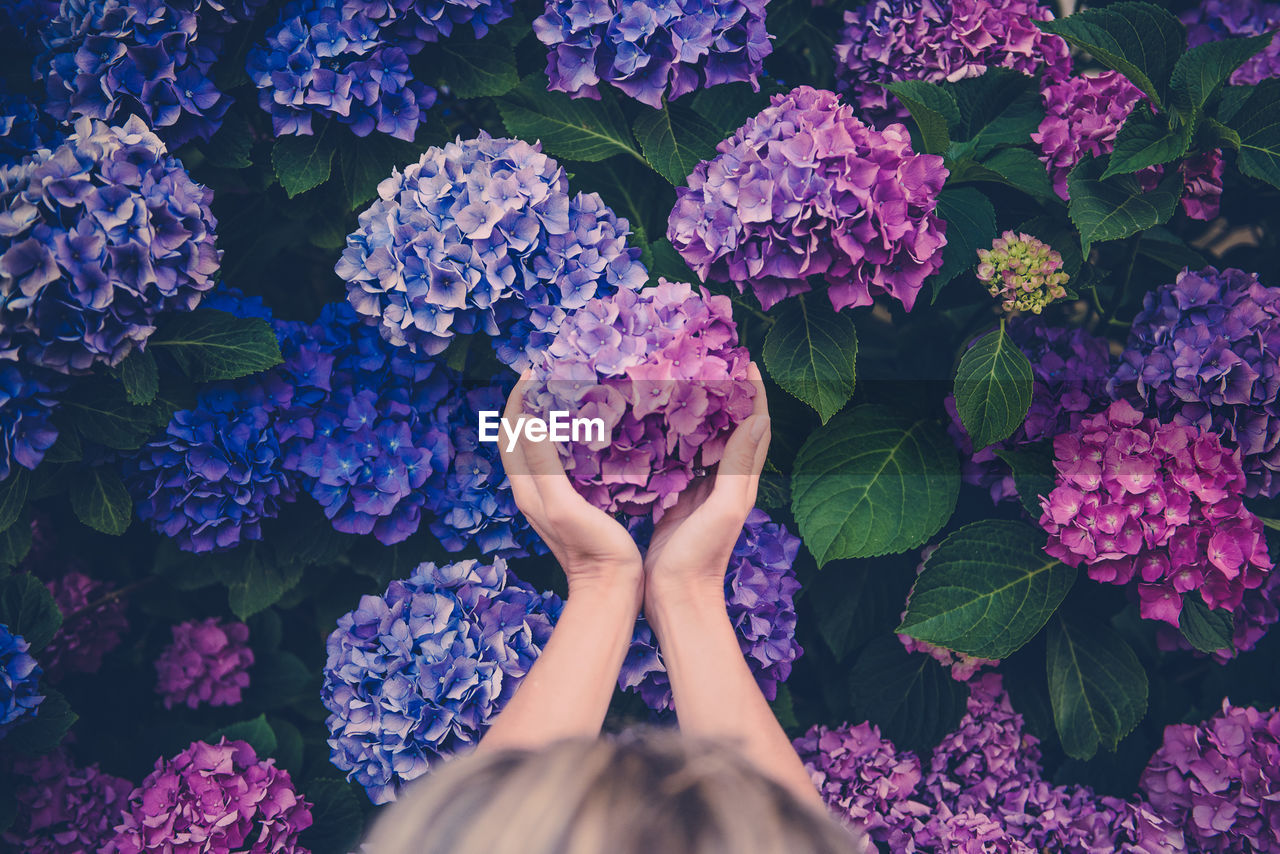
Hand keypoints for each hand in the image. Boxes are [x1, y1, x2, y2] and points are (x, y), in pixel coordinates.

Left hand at [500, 371, 643, 602]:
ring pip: (540, 444)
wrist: (610, 591)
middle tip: (556, 373)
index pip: (510, 429)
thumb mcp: (565, 504)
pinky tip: (591, 430)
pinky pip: (561, 458)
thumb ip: (545, 465)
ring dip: (549, 416)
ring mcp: (550, 497)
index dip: (518, 396)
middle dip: (531, 400)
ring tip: (572, 391)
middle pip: (521, 433)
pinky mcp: (571, 502)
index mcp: (526, 486)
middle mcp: (531, 489)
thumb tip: (530, 419)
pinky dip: (568, 435)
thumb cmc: (591, 550)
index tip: (538, 367)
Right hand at [643, 362, 769, 609]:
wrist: (674, 597)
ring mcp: (698, 487)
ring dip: (695, 410)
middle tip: (703, 359)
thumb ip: (739, 467)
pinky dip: (669, 435)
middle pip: (729, 425)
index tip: (741, 359)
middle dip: (722, 392)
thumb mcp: (723, 509)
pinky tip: (650, 420)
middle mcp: (723, 479)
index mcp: (740, 479)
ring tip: (677, 378)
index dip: (752, 391)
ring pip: (701, 438)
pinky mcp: (675, 496)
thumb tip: (759, 418)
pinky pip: (675, 457)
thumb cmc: (701, 558)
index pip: (754, 423)